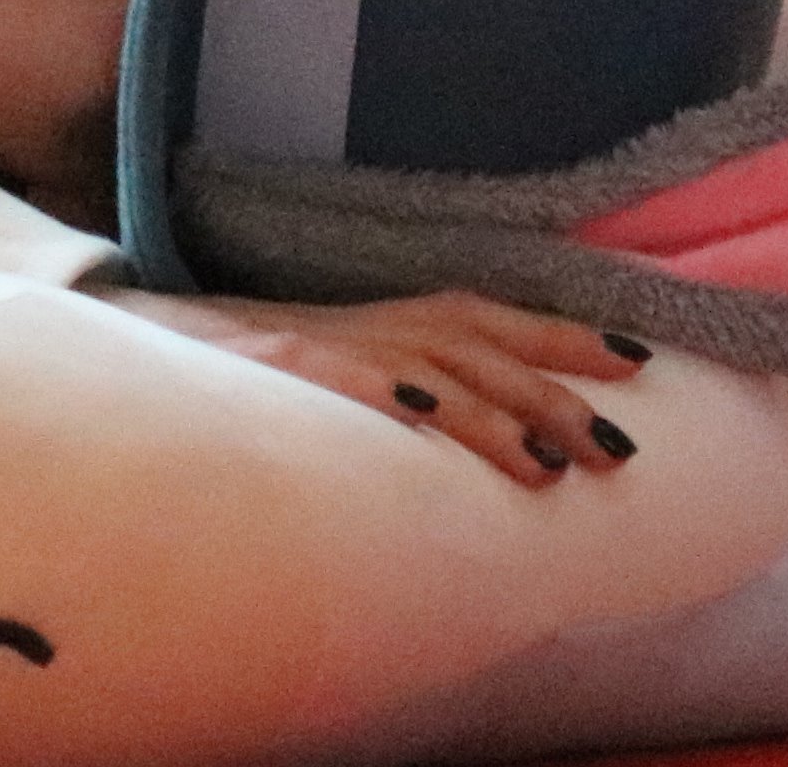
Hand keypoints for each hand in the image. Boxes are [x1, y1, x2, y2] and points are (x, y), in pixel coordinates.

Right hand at [95, 286, 648, 490]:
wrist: (147, 335)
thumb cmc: (261, 367)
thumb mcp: (350, 369)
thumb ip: (418, 385)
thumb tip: (507, 430)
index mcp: (392, 323)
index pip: (492, 318)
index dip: (564, 334)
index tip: (639, 358)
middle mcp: (370, 326)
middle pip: (477, 345)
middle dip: (554, 392)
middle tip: (621, 449)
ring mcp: (323, 342)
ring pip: (426, 368)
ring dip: (493, 413)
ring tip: (549, 468)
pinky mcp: (275, 364)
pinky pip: (338, 375)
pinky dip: (386, 389)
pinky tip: (423, 411)